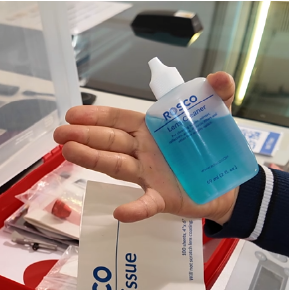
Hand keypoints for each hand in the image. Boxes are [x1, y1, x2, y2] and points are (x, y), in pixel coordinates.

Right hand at [54, 72, 239, 223]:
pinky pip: (146, 203)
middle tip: (60, 134)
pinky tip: (120, 213)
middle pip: (110, 141)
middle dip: (84, 136)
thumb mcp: (217, 115)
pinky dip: (134, 209)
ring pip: (117, 166)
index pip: (119, 120)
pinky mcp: (162, 198)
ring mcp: (149, 175)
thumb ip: (218, 93)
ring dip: (93, 160)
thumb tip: (221, 76)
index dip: (96, 117)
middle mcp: (143, 151)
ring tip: (69, 154)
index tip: (73, 115)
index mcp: (150, 129)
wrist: (228, 183)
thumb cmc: (212, 147)